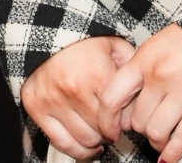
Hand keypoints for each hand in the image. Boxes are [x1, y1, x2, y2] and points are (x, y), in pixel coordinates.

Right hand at [21, 35, 135, 159]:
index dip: (127, 121)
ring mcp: (54, 100)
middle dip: (112, 131)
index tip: (126, 120)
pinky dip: (77, 150)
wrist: (46, 31)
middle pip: (103, 129)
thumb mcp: (114, 45)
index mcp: (97, 73)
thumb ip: (131, 67)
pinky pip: (61, 142)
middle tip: (114, 128)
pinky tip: (87, 147)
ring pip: (84, 139)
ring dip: (97, 141)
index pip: (120, 114)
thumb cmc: (83, 40)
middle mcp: (74, 89)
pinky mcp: (36, 108)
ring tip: (101, 135)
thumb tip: (144, 93)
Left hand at [96, 23, 181, 162]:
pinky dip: (174, 152)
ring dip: (156, 141)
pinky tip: (169, 156)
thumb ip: (139, 69)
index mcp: (145, 59)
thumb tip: (124, 101)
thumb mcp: (157, 43)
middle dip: (139, 129)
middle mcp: (161, 75)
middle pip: (137, 120)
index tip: (110, 129)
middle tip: (145, 127)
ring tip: (160, 139)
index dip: (107, 120)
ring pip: (157, 132)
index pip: (112, 97)